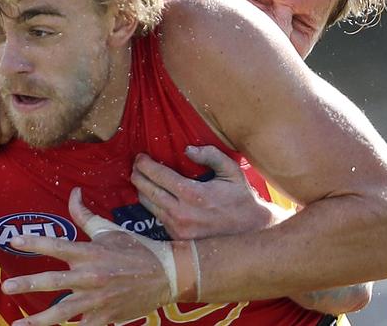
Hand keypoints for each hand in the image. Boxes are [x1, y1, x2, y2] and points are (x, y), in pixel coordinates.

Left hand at [1, 188, 172, 325]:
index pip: (56, 245)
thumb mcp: (109, 230)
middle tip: (7, 286)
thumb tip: (72, 192)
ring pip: (62, 313)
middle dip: (27, 285)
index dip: (34, 243)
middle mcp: (90, 276)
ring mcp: (97, 300)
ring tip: (18, 324)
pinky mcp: (105, 318)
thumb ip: (85, 214)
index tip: (13, 241)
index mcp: (90, 252)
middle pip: (53, 282)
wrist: (166, 274)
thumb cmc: (136, 249)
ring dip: (38, 321)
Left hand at [132, 145, 286, 239]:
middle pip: (147, 190)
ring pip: (148, 204)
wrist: (250, 231)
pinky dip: (152, 203)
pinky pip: (156, 216)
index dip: (145, 164)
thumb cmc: (240, 198)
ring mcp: (178, 227)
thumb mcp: (231, 171)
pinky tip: (152, 194)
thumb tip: (187, 150)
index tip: (140, 157)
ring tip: (141, 177)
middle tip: (136, 165)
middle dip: (137, 174)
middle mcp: (181, 213)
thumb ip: (211, 156)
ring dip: (141, 189)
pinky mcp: (177, 237)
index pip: (159, 176)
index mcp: (193, 194)